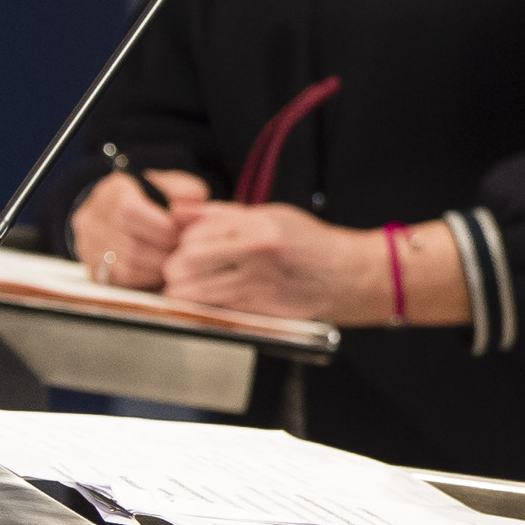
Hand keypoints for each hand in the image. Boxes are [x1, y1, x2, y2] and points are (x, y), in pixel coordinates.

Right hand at [69, 167, 211, 289]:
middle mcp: (91, 218)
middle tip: (186, 252)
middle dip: (165, 250)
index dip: (162, 227)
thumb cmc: (153, 198)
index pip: (130, 211)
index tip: (183, 233)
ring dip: (159, 267)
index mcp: (112, 191)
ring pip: (127, 266)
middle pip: (131, 243)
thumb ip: (185, 192)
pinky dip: (148, 278)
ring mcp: (87, 245)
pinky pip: (122, 281)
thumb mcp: (171, 186)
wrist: (122, 213)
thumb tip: (196, 206)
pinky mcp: (93, 269)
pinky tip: (162, 270)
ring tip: (177, 261)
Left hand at [161, 201, 391, 323]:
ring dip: (183, 291)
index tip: (187, 246)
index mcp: (257, 227)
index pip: (193, 234)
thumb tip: (189, 212)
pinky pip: (213, 311)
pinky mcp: (258, 311)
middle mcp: (254, 255)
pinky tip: (210, 301)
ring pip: (191, 292)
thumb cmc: (313, 244)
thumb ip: (228, 215)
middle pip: (184, 263)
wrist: (349, 277)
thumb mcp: (274, 215)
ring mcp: (255, 286)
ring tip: (190, 287)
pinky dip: (203, 307)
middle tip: (180, 270)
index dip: (183, 241)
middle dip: (176, 268)